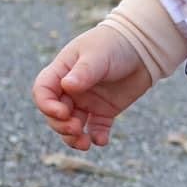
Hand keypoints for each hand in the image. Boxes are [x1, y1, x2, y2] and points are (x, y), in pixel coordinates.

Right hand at [32, 26, 152, 150]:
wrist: (144, 47)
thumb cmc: (115, 43)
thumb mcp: (97, 55)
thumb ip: (83, 72)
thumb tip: (67, 86)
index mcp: (62, 72)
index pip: (43, 92)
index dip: (46, 105)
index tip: (62, 112)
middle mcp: (71, 89)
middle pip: (55, 114)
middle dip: (61, 125)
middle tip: (75, 128)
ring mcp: (87, 101)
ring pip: (72, 125)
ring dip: (73, 137)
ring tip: (84, 143)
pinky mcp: (105, 111)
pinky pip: (96, 129)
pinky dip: (96, 137)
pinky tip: (101, 141)